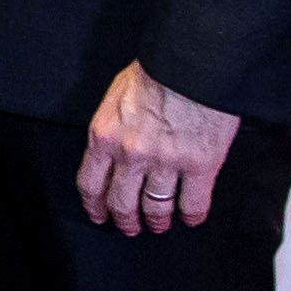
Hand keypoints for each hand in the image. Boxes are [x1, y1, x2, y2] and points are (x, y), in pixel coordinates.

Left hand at [79, 62, 241, 235]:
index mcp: (105, 136)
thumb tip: (114, 144)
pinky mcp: (200, 164)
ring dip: (157, 220)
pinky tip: (191, 218)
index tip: (99, 215)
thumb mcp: (116, 96)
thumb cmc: (157, 71)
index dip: (95, 205)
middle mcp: (131, 155)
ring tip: (160, 225)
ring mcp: (166, 162)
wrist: (193, 63)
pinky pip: (193, 202)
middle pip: (121, 201)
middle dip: (125, 220)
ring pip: (156, 207)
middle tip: (130, 227)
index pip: (90, 183)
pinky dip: (191, 215)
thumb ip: (113, 126)